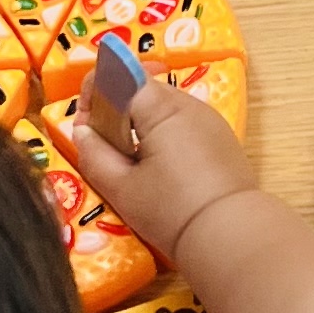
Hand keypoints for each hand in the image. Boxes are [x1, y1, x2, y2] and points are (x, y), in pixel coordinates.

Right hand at [56, 66, 256, 272]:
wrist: (231, 235)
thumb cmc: (171, 211)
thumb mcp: (121, 188)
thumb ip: (94, 155)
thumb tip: (82, 131)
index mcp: (163, 108)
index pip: (122, 77)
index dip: (96, 92)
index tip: (85, 125)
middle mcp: (189, 104)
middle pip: (142, 92)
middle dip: (116, 112)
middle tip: (103, 148)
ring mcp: (209, 119)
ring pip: (163, 109)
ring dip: (140, 126)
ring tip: (132, 164)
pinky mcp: (221, 138)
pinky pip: (183, 124)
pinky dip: (164, 137)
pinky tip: (162, 170)